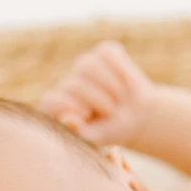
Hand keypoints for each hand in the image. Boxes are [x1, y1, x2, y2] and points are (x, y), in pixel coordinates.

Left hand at [39, 40, 154, 148]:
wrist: (139, 117)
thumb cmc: (112, 130)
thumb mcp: (98, 137)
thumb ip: (81, 133)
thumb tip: (68, 120)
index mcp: (57, 108)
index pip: (51, 102)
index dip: (66, 105)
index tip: (85, 114)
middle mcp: (67, 84)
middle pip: (72, 84)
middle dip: (96, 100)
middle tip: (111, 112)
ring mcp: (83, 67)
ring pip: (88, 65)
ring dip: (109, 84)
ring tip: (118, 98)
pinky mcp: (103, 53)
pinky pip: (107, 53)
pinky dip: (120, 67)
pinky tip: (124, 80)